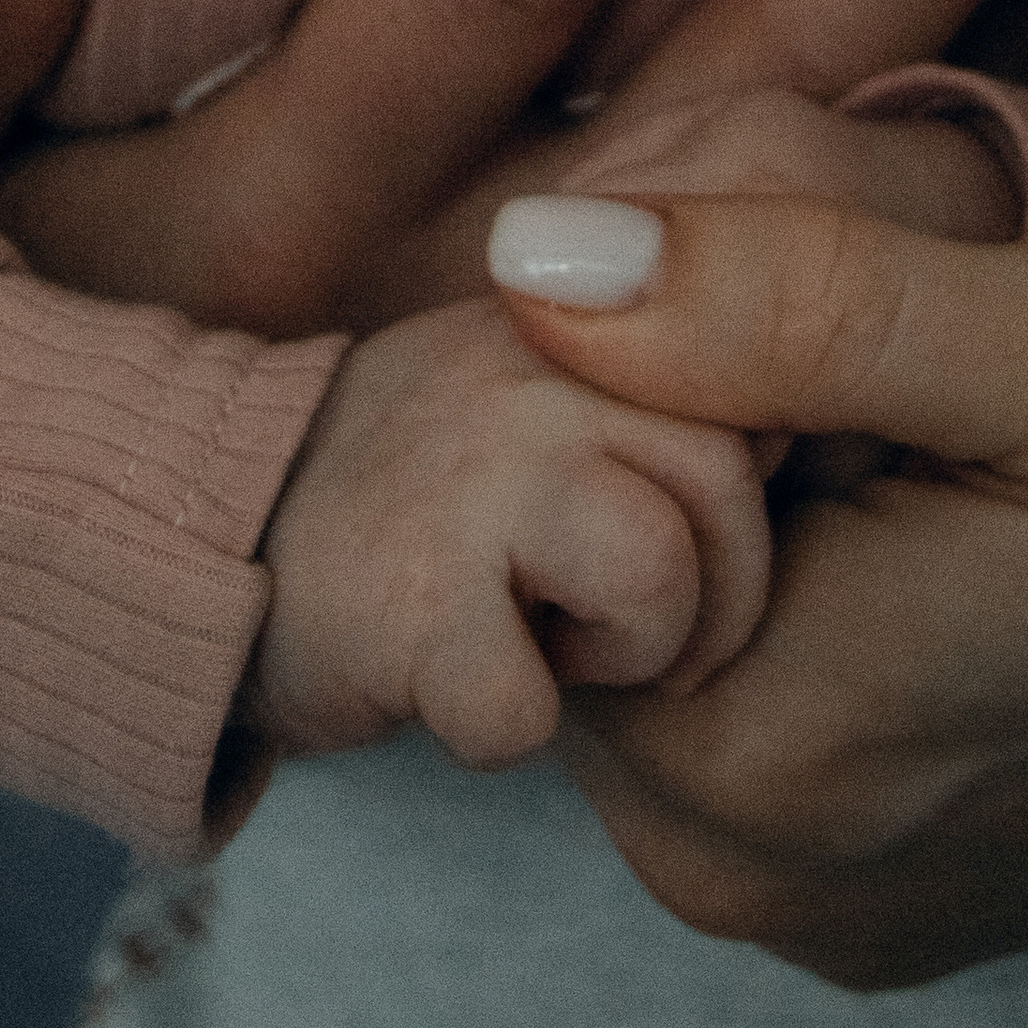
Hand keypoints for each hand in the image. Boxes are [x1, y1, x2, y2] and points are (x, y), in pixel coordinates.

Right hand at [241, 296, 768, 774]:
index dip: (757, 478)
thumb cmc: (443, 481)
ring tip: (560, 639)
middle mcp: (533, 355)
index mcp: (590, 301)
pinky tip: (460, 674)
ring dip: (631, 651)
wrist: (215, 519)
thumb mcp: (570, 379)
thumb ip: (692, 372)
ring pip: (659, 568)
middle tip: (627, 610)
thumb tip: (812, 425)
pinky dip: (506, 726)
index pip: (768, 371)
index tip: (693, 520)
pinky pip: (529, 707)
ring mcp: (467, 463)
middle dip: (715, 588)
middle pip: (732, 475)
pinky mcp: (404, 588)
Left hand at [490, 189, 1027, 1027]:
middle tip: (868, 263)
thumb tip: (535, 257)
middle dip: (667, 340)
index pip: (518, 463)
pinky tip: (910, 437)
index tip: (794, 217)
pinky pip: (706, 624)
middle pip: (560, 516)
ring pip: (626, 554)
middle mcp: (734, 857)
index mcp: (764, 749)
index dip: (627, 280)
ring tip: (914, 351)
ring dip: (719, 410)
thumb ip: (801, 306)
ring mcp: (783, 870)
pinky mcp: (834, 840)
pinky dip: (768, 499)